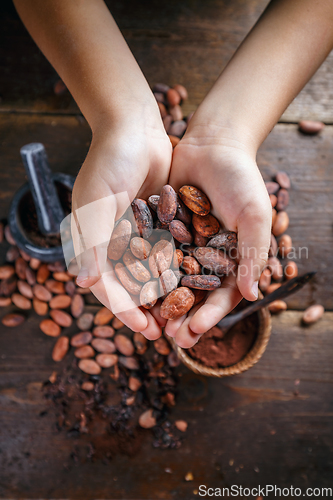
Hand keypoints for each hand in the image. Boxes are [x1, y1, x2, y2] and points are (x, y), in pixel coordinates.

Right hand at [71, 105, 171, 339]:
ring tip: (183, 316)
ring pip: (152, 273)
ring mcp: (138, 233)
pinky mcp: (159, 222)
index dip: (124, 309)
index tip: (144, 328)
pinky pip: (168, 252)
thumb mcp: (98, 199)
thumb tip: (84, 284)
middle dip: (148, 309)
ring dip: (165, 295)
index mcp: (94, 241)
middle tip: (166, 332)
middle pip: (131, 285)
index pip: (108, 285)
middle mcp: (115, 242)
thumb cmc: (111, 160)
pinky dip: (178, 270)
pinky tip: (194, 284)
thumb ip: (93, 241)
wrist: (135, 127)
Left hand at [165, 121, 271, 347]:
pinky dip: (144, 272)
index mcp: (232, 258)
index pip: (222, 295)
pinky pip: (152, 255)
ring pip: (169, 280)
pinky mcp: (161, 229)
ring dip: (161, 303)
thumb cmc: (241, 179)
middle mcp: (206, 256)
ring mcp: (183, 244)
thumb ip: (254, 254)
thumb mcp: (255, 216)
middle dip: (182, 317)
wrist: (213, 143)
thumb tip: (254, 295)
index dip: (210, 315)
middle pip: (193, 295)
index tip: (195, 332)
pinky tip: (132, 289)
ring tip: (148, 323)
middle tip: (170, 338)